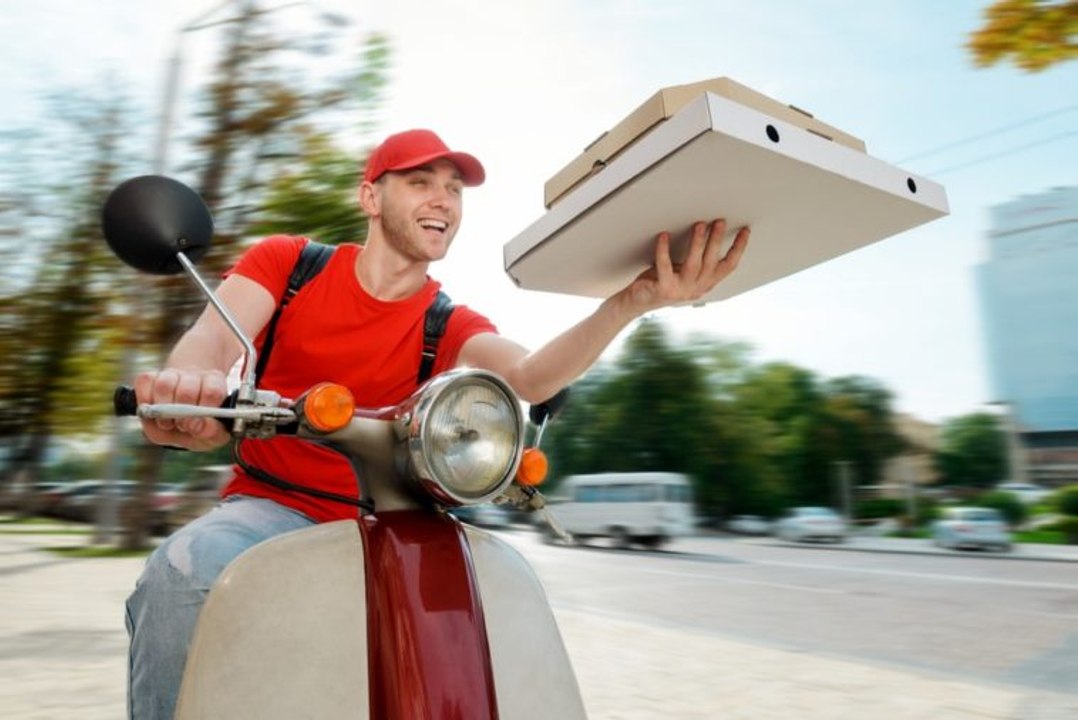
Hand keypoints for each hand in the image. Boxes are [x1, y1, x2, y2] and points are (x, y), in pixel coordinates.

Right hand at [133, 368, 230, 450]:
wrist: (180, 418)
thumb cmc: (199, 426)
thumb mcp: (212, 435)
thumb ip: (211, 432)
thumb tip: (198, 425)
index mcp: (215, 385)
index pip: (212, 392)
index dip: (202, 410)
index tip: (194, 425)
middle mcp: (194, 375)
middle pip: (187, 391)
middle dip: (180, 415)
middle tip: (179, 425)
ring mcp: (171, 374)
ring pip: (164, 385)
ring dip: (162, 409)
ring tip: (167, 423)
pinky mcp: (149, 376)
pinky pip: (145, 382)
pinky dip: (145, 400)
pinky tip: (151, 411)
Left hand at [620, 219, 748, 312]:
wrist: (638, 301)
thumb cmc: (661, 281)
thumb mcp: (685, 272)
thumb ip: (697, 259)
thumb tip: (708, 229)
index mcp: (705, 283)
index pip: (728, 266)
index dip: (739, 248)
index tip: (745, 230)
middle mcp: (696, 288)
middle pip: (712, 262)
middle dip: (717, 240)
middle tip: (719, 221)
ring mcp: (681, 290)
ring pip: (694, 264)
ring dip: (697, 243)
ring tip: (699, 225)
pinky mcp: (664, 289)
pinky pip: (665, 266)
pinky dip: (663, 250)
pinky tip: (664, 236)